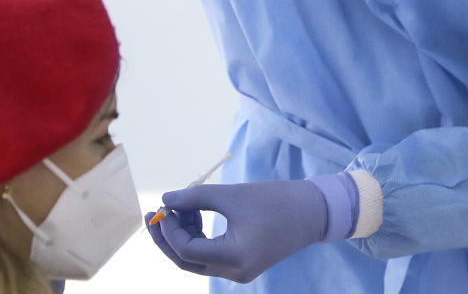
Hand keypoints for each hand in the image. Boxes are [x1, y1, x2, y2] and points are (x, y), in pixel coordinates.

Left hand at [145, 179, 327, 282]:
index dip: (170, 229)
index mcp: (234, 258)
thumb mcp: (233, 195)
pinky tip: (195, 214)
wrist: (313, 212)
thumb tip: (165, 199)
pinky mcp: (242, 263)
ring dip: (183, 234)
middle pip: (187, 261)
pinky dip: (198, 236)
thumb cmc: (276, 200)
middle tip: (154, 214)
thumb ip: (196, 198)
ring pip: (196, 259)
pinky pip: (210, 255)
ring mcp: (238, 271)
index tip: (163, 206)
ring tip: (181, 206)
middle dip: (167, 238)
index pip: (188, 250)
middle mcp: (234, 272)